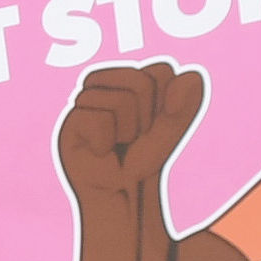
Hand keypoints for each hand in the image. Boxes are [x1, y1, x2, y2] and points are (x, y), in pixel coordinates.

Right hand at [55, 63, 206, 200]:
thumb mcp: (171, 129)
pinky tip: (101, 151)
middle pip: (140, 81)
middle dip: (148, 115)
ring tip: (118, 144)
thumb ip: (185, 102)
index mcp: (125, 79)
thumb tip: (192, 73)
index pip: (161, 70)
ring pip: (120, 101)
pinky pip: (100, 121)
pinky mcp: (69, 123)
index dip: (167, 101)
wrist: (121, 191)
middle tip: (135, 135)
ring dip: (128, 131)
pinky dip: (108, 142)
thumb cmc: (142, 157)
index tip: (156, 121)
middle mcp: (102, 84)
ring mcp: (84, 102)